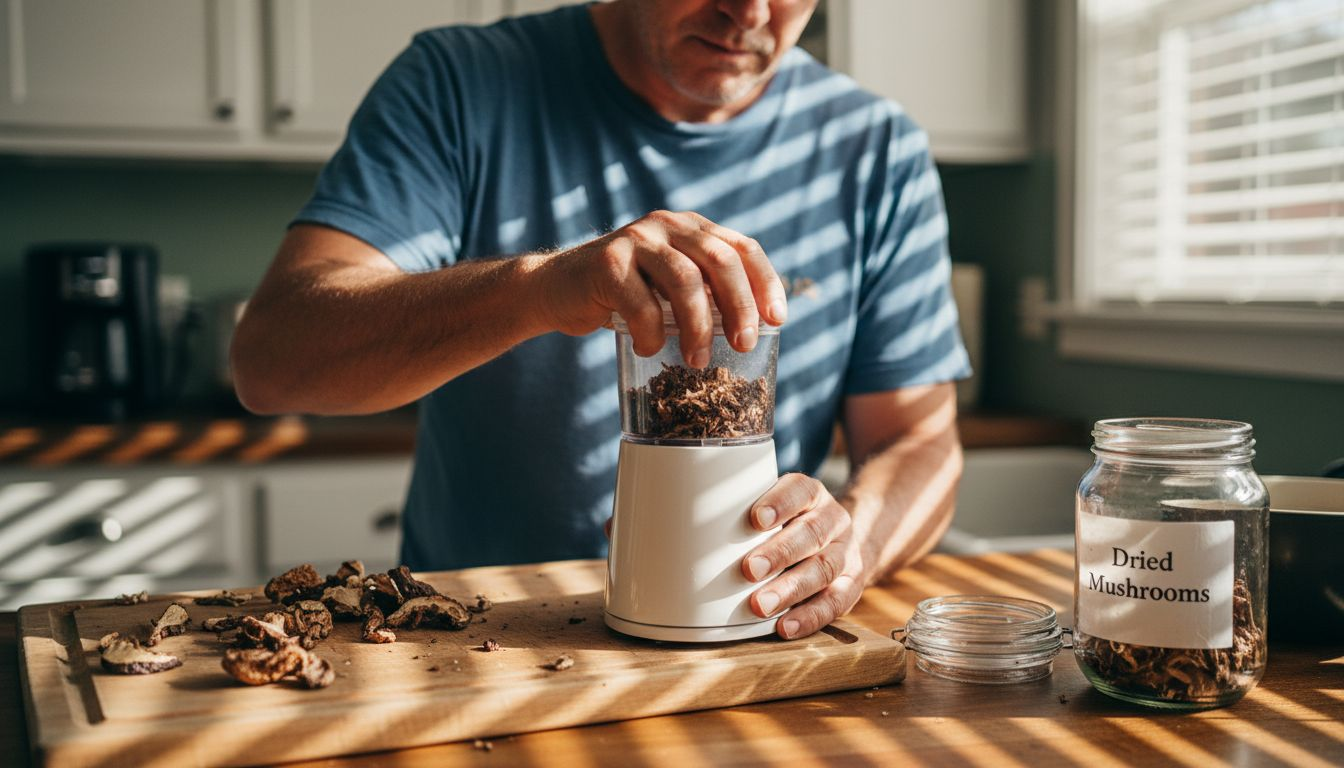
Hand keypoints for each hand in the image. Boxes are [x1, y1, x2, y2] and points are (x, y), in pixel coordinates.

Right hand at [533, 210, 787, 366]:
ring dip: (698, 327)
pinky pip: (641, 304)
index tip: (777, 320)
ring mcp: (636, 240)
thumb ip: (703, 293)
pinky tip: (649, 349)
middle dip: (740, 307)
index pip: (743, 247)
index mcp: (691, 228)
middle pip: (721, 261)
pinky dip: (651, 334)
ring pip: (685, 281)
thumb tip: (751, 331)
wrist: (555, 288)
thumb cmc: (622, 295)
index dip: (766, 283)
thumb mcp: (668, 287)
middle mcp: (668, 225)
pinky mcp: (607, 263)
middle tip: (744, 344)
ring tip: (698, 360)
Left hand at [742, 473, 868, 638]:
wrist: (840, 540)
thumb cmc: (791, 525)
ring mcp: (846, 553)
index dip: (780, 503)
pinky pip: (835, 602)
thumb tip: (695, 534)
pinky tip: (785, 626)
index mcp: (813, 495)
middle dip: (779, 552)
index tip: (755, 518)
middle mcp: (834, 520)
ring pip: (823, 569)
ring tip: (760, 605)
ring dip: (790, 589)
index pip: (800, 491)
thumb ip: (749, 516)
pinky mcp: (852, 584)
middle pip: (811, 534)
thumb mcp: (778, 508)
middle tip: (749, 569)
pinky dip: (809, 617)